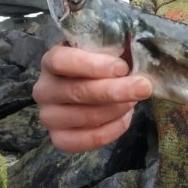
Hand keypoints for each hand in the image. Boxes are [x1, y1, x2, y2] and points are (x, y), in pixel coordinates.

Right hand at [33, 44, 152, 152]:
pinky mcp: (60, 138)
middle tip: (144, 87)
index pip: (62, 62)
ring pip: (86, 116)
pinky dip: (113, 129)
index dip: (93, 65)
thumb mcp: (106, 50)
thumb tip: (138, 50)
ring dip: (117, 108)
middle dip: (116, 90)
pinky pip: (88, 139)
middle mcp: (44, 89)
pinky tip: (126, 116)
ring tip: (134, 100)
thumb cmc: (101, 64)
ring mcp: (49, 116)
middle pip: (78, 91)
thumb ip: (117, 47)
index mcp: (52, 60)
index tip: (122, 67)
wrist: (92, 86)